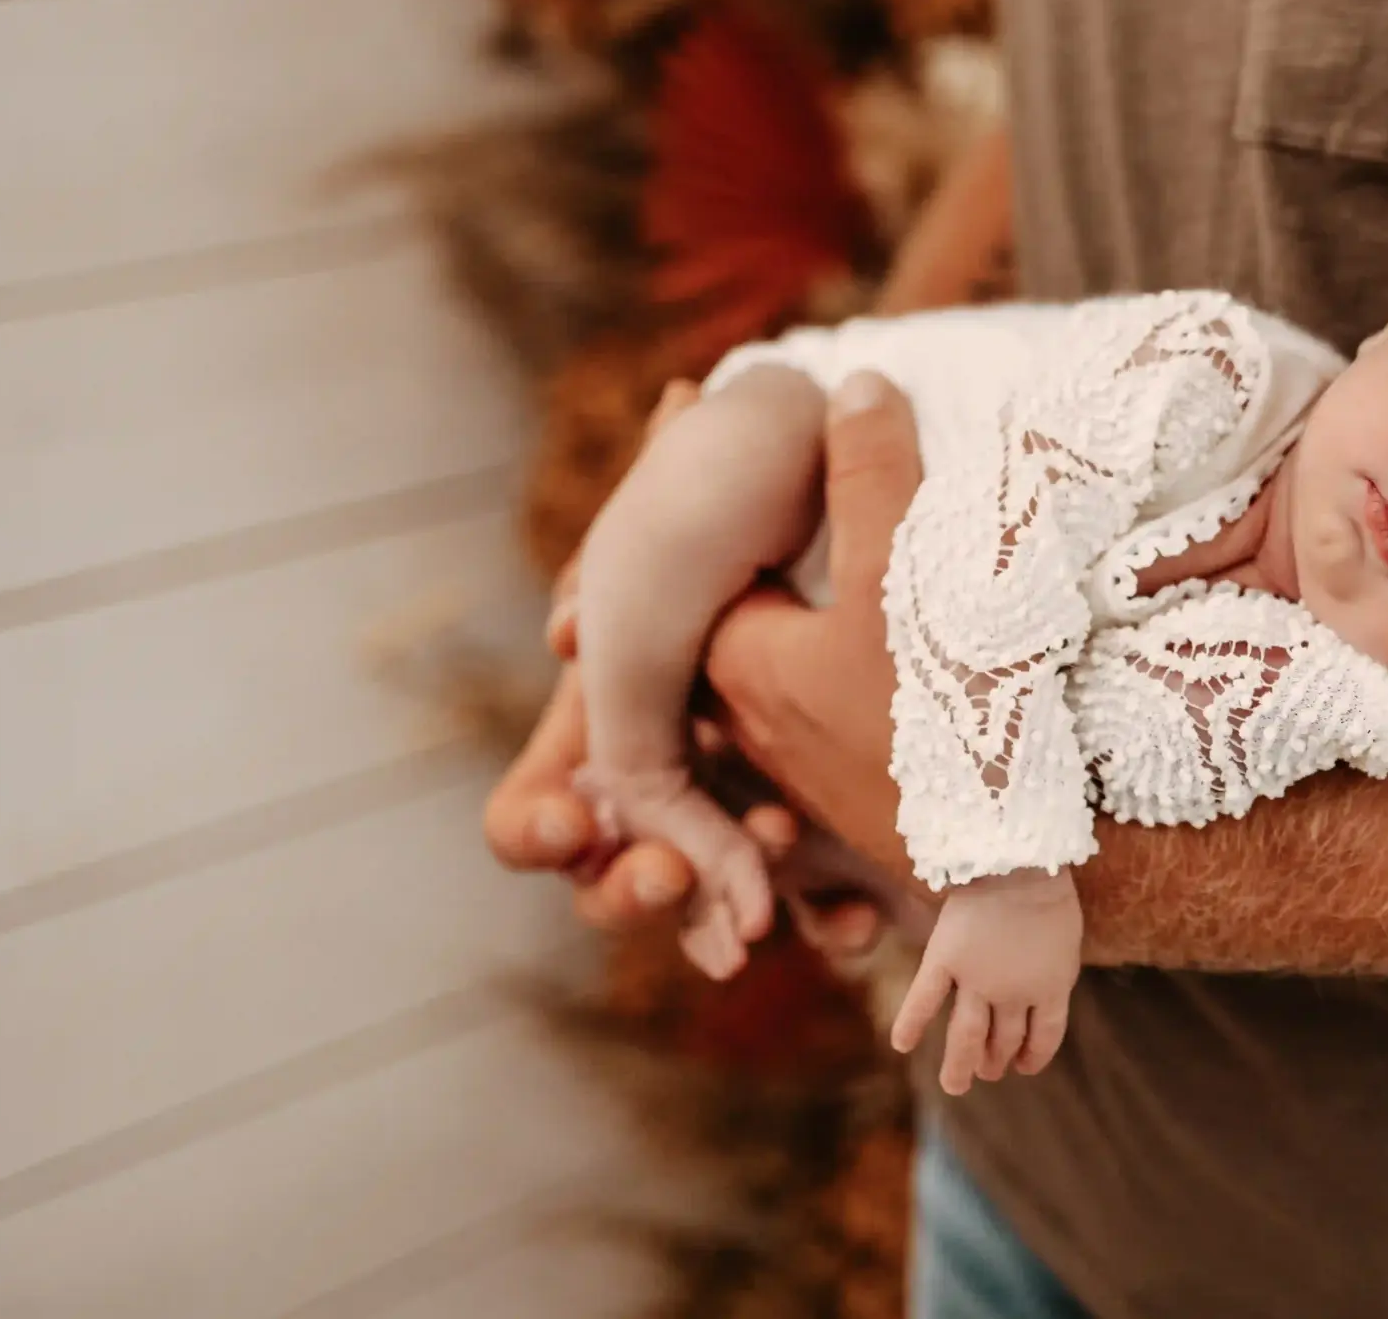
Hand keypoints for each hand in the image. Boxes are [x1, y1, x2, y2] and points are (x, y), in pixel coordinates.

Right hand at [487, 377, 905, 955]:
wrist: (820, 462)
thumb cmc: (717, 513)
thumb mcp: (648, 603)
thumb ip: (614, 698)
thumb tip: (562, 660)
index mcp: (599, 722)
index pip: (532, 820)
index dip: (541, 833)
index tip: (574, 824)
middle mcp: (664, 765)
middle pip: (619, 878)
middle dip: (638, 889)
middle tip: (672, 877)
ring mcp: (745, 785)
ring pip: (718, 896)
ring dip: (725, 901)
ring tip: (761, 907)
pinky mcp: (831, 801)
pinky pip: (817, 891)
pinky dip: (826, 914)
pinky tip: (854, 924)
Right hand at [890, 868, 1081, 1093]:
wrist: (1020, 862)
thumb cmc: (1049, 894)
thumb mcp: (1066, 940)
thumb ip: (1054, 972)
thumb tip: (1046, 994)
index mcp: (1051, 988)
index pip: (1044, 1037)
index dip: (1034, 1056)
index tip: (1024, 1066)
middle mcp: (1013, 993)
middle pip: (1004, 1041)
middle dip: (994, 1062)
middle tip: (986, 1072)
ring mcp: (976, 979)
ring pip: (966, 1035)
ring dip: (960, 1064)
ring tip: (955, 1085)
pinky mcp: (944, 959)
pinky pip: (925, 998)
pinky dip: (911, 1022)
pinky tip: (900, 1044)